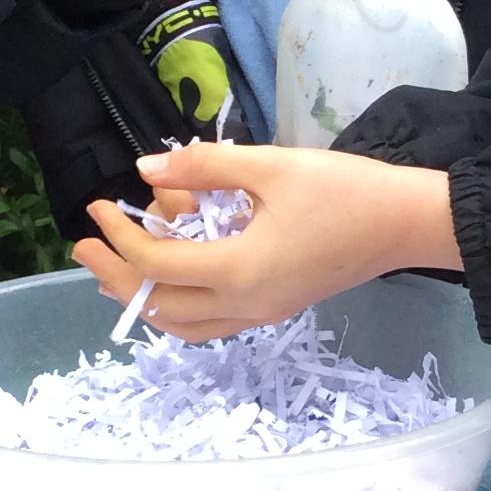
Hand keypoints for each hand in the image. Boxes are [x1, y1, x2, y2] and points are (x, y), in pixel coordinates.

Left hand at [71, 142, 460, 339]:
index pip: (155, 264)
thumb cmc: (344, 190)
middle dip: (113, 274)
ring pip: (180, 324)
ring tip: (116, 264)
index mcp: (239, 270)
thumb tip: (146, 169)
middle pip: (157, 306)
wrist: (405, 223)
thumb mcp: (271, 166)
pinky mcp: (273, 308)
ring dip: (142, 296)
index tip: (100, 203)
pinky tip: (169, 273)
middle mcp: (243, 305)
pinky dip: (175, 304)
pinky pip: (207, 322)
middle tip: (84, 243)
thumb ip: (204, 167)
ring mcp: (260, 314)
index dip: (119, 235)